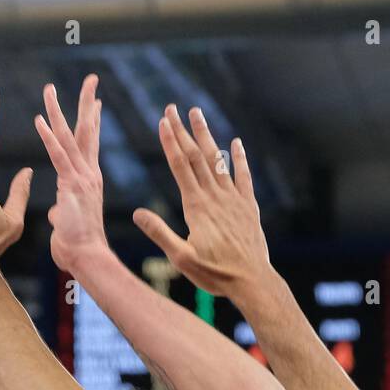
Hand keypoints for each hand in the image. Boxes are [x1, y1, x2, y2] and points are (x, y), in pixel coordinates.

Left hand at [33, 74, 107, 273]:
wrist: (88, 259)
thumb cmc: (78, 248)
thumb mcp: (68, 225)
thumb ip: (64, 213)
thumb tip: (58, 213)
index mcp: (88, 181)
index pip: (88, 145)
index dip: (91, 122)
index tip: (95, 102)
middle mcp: (88, 174)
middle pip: (87, 132)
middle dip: (88, 104)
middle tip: (91, 80)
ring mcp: (81, 178)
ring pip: (70, 137)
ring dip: (59, 111)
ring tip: (51, 89)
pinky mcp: (71, 185)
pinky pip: (58, 156)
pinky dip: (49, 137)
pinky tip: (40, 119)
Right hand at [133, 106, 269, 298]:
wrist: (252, 281)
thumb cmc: (215, 274)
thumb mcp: (181, 259)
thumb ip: (160, 234)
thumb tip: (137, 214)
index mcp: (196, 207)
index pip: (180, 166)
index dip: (170, 142)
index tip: (162, 121)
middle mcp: (215, 197)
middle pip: (196, 157)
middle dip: (182, 130)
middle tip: (172, 108)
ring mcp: (233, 199)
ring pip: (217, 160)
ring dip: (206, 136)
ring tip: (197, 113)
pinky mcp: (248, 207)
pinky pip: (244, 176)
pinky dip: (239, 158)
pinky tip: (236, 143)